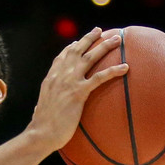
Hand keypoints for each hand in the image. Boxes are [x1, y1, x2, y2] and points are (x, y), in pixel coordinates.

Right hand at [29, 27, 127, 153]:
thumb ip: (43, 105)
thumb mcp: (40, 110)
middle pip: (77, 50)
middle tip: (100, 30)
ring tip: (118, 39)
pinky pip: (99, 77)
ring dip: (105, 46)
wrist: (40, 133)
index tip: (78, 40)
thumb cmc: (41, 127)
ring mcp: (69, 82)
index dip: (71, 47)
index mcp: (50, 79)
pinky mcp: (78, 92)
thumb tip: (38, 110)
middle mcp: (59, 76)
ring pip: (90, 58)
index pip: (61, 57)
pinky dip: (113, 71)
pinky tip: (125, 67)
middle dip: (89, 38)